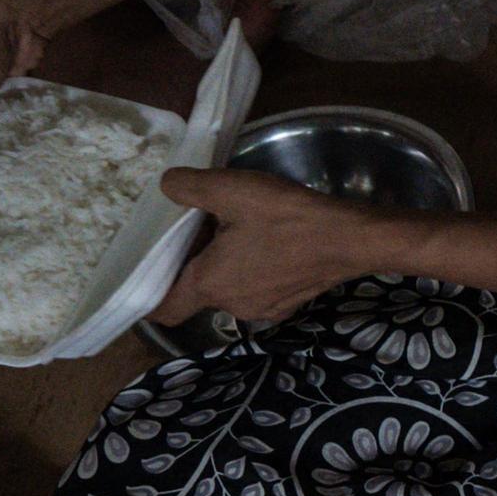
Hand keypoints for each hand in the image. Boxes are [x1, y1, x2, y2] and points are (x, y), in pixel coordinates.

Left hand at [154, 168, 406, 327]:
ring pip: (229, 290)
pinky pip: (257, 289)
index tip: (143, 276)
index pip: (162, 310)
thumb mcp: (232, 189)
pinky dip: (254, 271)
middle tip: (199, 231)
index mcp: (209, 284)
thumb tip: (166, 185)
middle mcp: (232, 306)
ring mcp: (265, 308)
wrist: (353, 239)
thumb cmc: (287, 217)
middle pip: (197, 293)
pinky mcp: (290, 303)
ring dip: (225, 267)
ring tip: (238, 232)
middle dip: (194, 265)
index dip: (146, 298)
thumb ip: (189, 187)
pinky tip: (270, 244)